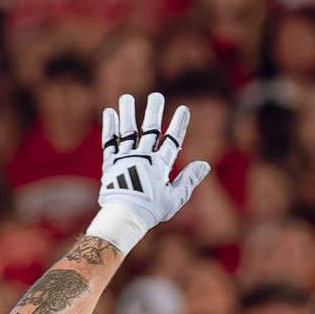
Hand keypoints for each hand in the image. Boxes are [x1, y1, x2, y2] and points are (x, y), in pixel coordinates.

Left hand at [93, 90, 210, 251]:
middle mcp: (143, 156)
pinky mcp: (110, 163)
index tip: (183, 109)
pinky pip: (109, 142)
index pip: (173, 140)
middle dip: (154, 112)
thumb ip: (189, 180)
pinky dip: (110, 127)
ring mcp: (125, 158)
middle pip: (150, 130)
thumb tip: (205, 165)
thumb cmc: (151, 211)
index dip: (179, 124)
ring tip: (127, 98)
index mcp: (160, 165)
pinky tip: (110, 113)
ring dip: (128, 113)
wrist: (124, 217)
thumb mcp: (175, 198)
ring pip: (128, 131)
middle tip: (156, 96)